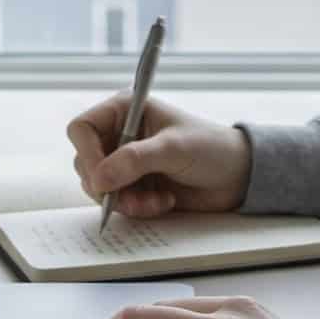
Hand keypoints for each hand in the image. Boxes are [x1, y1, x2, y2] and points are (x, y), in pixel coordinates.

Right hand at [65, 91, 252, 218]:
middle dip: (108, 185)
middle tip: (131, 197)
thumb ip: (135, 160)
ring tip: (155, 201)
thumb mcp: (174, 148)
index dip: (87, 154)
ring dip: (124, 200)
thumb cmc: (210, 148)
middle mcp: (120, 135)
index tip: (101, 178)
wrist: (237, 177)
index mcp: (125, 111)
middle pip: (85, 162)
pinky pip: (116, 203)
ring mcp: (125, 163)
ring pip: (98, 187)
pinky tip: (163, 201)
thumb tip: (98, 178)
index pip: (82, 128)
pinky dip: (136, 208)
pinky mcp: (134, 187)